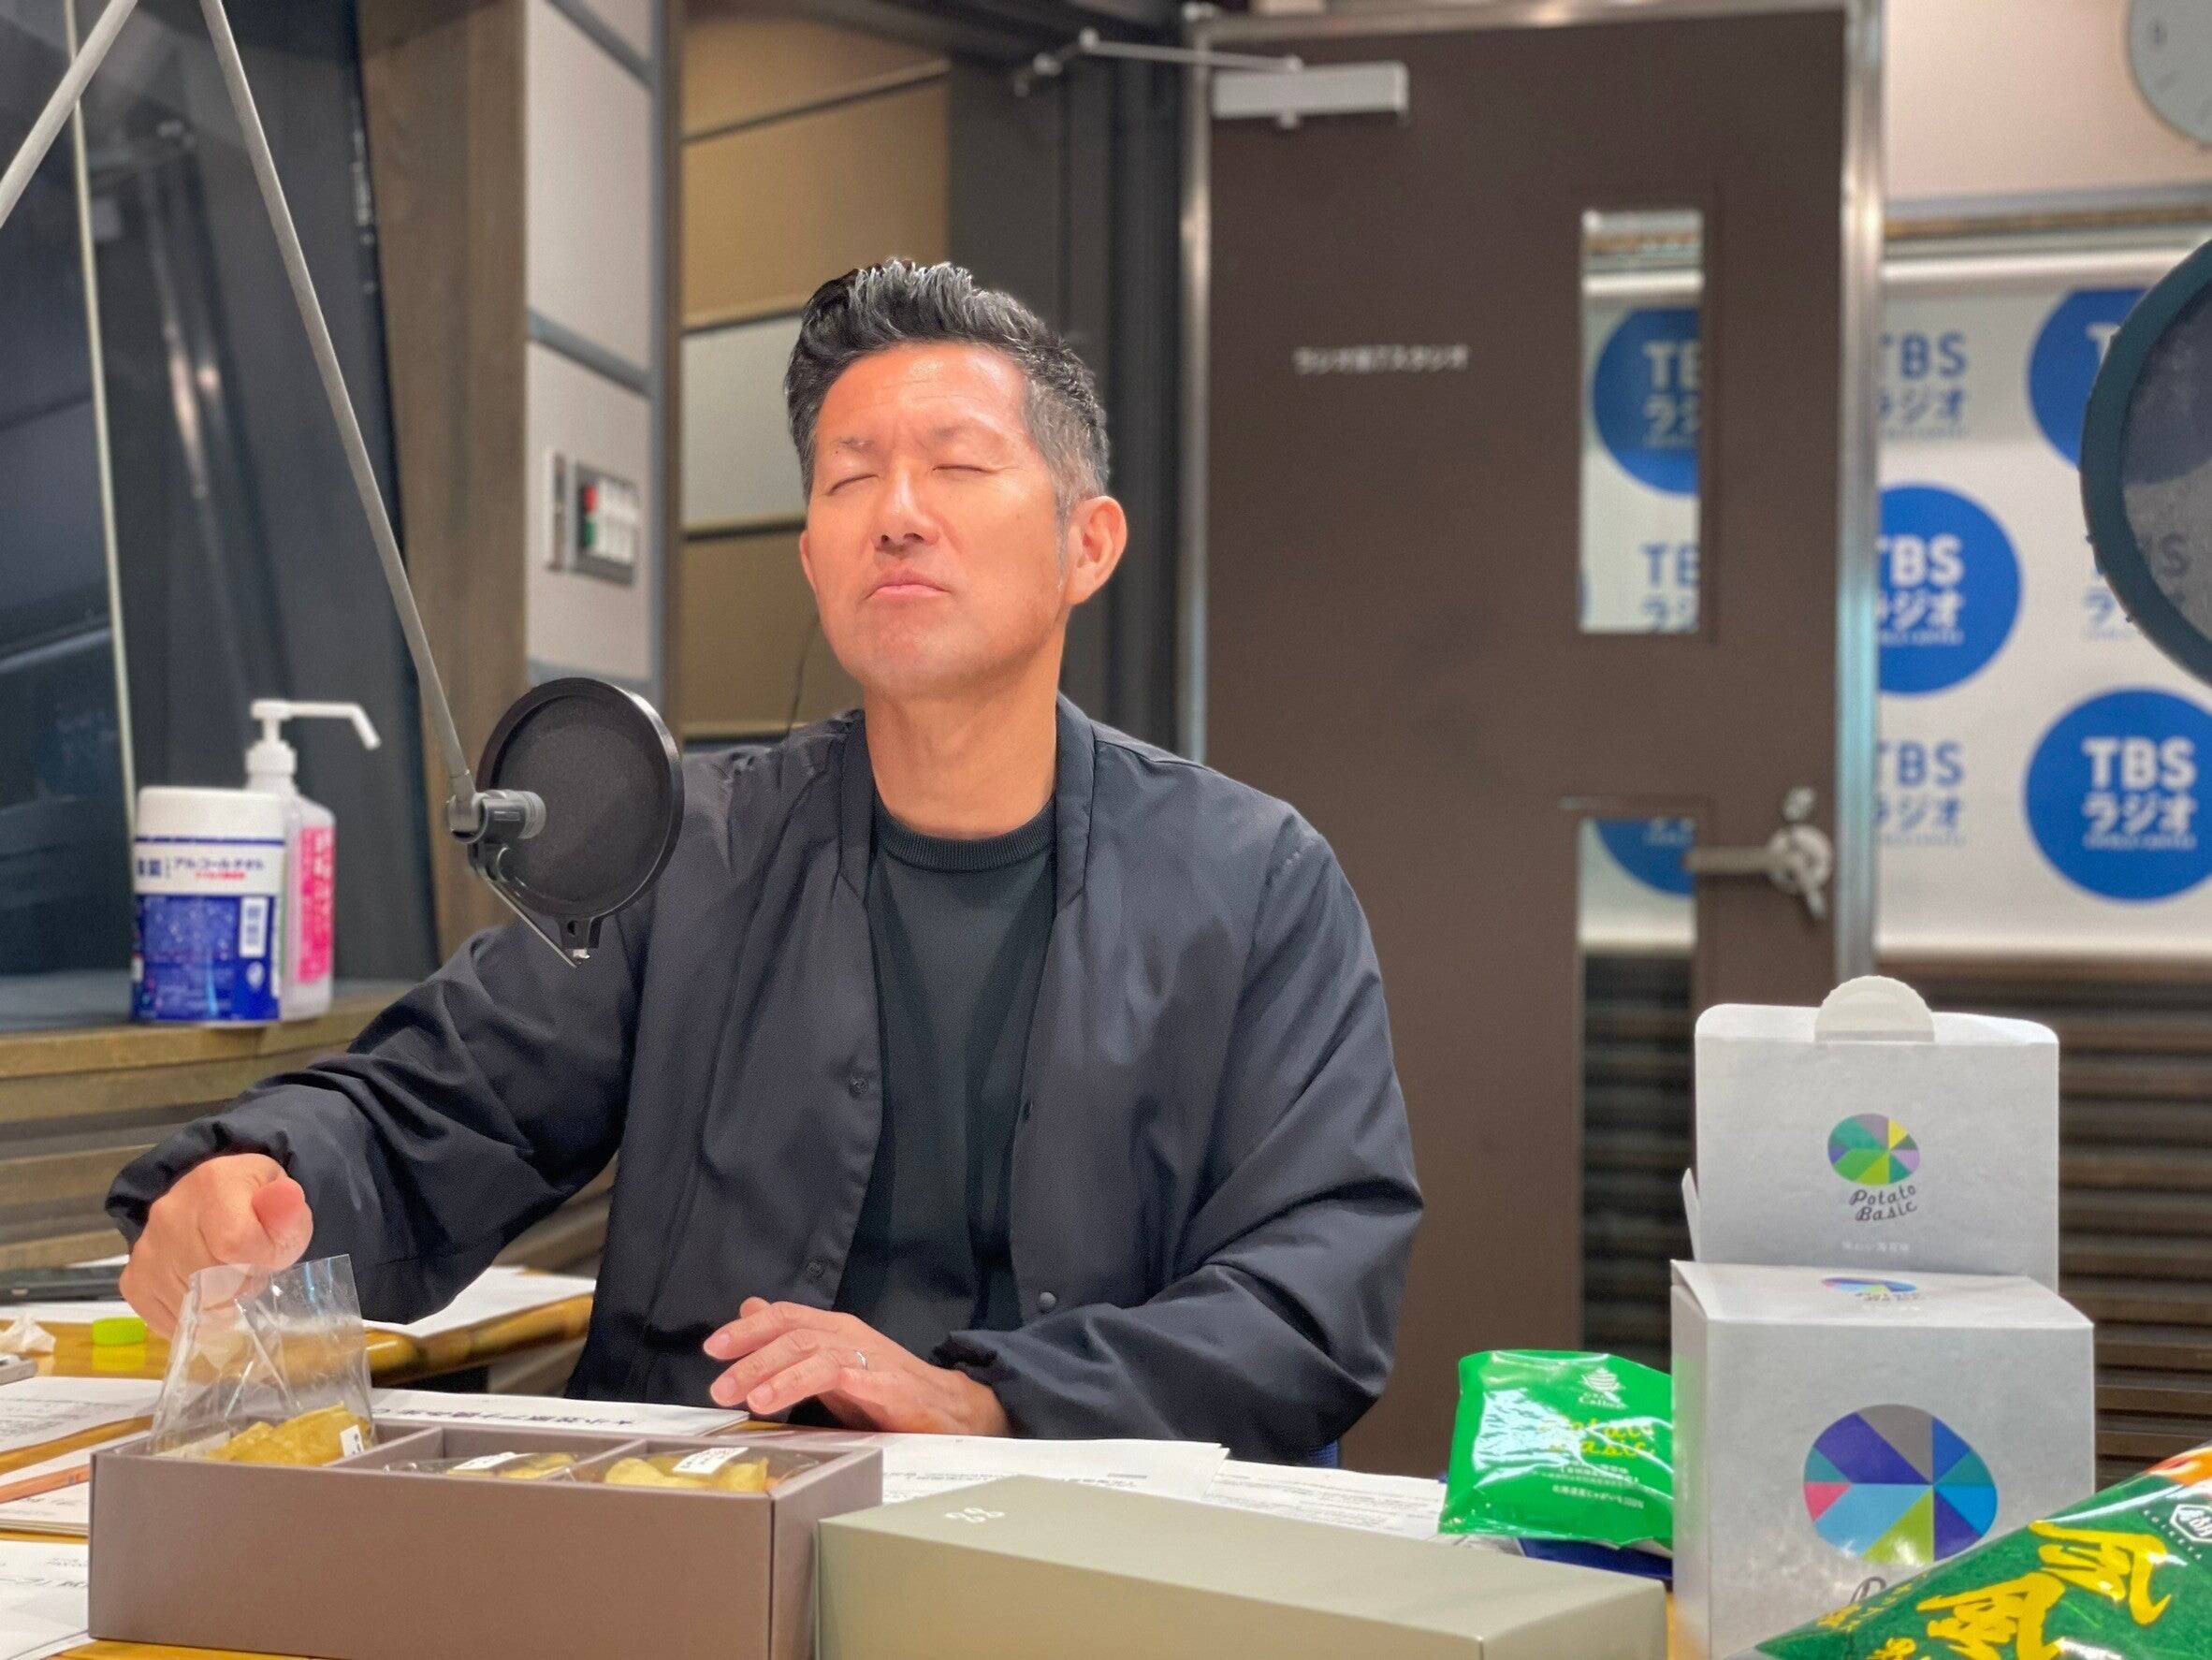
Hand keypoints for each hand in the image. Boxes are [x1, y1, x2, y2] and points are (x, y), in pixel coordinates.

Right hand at [119, 1154, 313, 1337]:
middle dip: (241, 1284)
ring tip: (228, 1278)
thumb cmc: (259, 1209)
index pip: (235, 1243)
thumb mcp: (286, 1202)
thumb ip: (288, 1209)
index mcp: (213, 1183)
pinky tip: (206, 1297)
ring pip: (190, 1303)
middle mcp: (168, 1213)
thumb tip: (284, 1199)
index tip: (270, 1257)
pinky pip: (167, 1317)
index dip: (261, 1260)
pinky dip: (194, 1317)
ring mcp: (146, 1248)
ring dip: (219, 1303)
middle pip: (210, 1277)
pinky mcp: (134, 1280)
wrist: (221, 1206)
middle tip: (250, 1271)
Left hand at [702, 1299, 1010, 1435]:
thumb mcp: (831, 1366)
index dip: (747, 1329)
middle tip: (718, 1388)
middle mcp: (847, 1335)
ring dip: (773, 1373)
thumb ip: (792, 1343)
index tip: (712, 1348)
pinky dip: (805, 1383)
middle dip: (750, 1358)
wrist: (948, 1410)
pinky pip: (838, 1376)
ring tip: (747, 1398)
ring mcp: (866, 1356)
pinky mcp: (883, 1383)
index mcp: (833, 1330)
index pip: (784, 1317)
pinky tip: (781, 1401)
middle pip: (791, 1333)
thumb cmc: (884, 1390)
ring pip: (810, 1351)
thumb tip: (749, 1310)